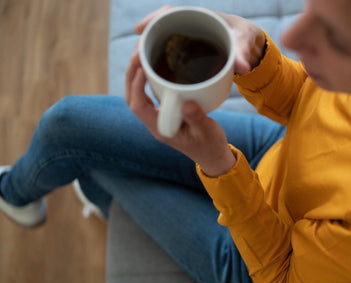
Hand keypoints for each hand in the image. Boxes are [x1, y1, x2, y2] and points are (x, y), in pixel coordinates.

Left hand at [125, 54, 235, 176]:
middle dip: (131, 76)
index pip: (138, 106)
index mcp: (160, 129)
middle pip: (132, 99)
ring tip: (142, 56)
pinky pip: (150, 96)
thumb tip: (186, 103)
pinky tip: (154, 67)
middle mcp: (155, 123)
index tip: (142, 67)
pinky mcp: (165, 114)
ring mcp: (159, 119)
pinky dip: (147, 80)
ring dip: (137, 76)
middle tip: (138, 54)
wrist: (213, 156)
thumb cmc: (210, 145)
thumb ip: (196, 118)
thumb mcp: (206, 131)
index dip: (136, 86)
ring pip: (138, 96)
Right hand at [134, 6, 265, 74]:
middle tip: (136, 59)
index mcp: (199, 17)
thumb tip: (243, 69)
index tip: (139, 30)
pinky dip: (159, 63)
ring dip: (149, 53)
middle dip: (145, 41)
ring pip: (161, 42)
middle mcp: (188, 26)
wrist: (247, 43)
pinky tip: (152, 77)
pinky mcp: (186, 51)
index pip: (170, 13)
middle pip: (159, 29)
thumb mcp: (244, 42)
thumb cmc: (244, 37)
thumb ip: (242, 54)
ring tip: (139, 70)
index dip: (152, 20)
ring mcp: (185, 39)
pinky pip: (167, 54)